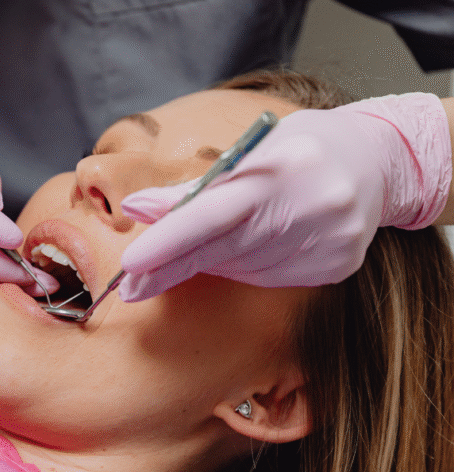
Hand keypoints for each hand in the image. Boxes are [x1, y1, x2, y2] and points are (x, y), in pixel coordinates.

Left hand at [117, 93, 451, 301]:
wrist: (378, 158)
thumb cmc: (300, 148)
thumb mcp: (249, 150)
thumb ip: (194, 186)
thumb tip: (136, 208)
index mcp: (283, 166)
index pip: (214, 213)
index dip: (170, 240)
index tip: (131, 264)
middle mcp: (313, 205)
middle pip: (223, 249)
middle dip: (171, 267)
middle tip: (129, 285)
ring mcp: (330, 240)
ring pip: (244, 269)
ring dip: (211, 262)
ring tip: (204, 246)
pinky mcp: (338, 265)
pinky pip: (271, 278)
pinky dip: (246, 268)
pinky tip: (248, 248)